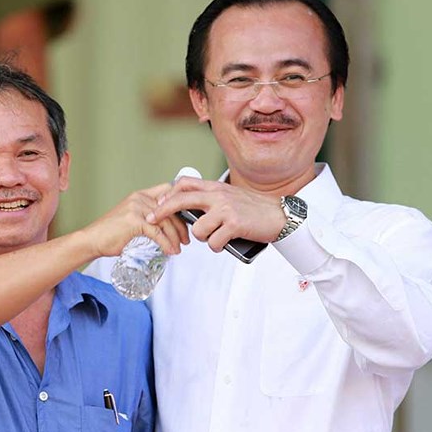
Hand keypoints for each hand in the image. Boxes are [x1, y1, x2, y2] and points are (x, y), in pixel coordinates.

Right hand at [82, 184, 189, 257]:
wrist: (92, 240)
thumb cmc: (111, 233)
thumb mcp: (132, 219)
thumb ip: (149, 217)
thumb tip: (167, 226)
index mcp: (140, 195)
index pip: (168, 192)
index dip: (181, 204)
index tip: (188, 219)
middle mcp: (139, 198)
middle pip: (171, 208)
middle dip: (182, 225)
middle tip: (186, 238)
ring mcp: (137, 208)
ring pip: (166, 222)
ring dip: (175, 237)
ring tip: (178, 248)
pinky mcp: (134, 221)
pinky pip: (157, 233)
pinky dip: (166, 244)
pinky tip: (170, 251)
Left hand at [147, 178, 285, 251]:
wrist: (280, 216)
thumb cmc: (255, 210)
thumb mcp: (231, 197)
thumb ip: (213, 200)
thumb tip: (190, 212)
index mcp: (217, 187)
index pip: (186, 184)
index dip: (168, 194)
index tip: (157, 204)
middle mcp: (219, 195)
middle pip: (182, 201)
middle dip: (162, 212)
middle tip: (151, 220)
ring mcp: (225, 209)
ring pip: (197, 230)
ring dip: (204, 238)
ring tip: (218, 236)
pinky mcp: (233, 224)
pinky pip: (212, 243)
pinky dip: (217, 246)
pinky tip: (226, 242)